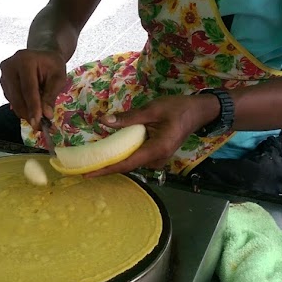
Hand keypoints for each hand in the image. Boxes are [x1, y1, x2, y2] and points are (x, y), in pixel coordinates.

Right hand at [0, 49, 68, 128]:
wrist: (43, 54)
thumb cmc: (52, 65)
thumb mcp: (58, 77)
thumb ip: (51, 95)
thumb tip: (46, 114)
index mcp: (25, 60)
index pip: (28, 88)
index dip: (33, 107)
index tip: (37, 122)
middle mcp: (9, 66)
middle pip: (17, 96)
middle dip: (29, 114)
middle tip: (40, 127)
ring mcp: (3, 74)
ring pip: (13, 101)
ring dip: (26, 113)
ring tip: (40, 119)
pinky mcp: (2, 82)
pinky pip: (11, 100)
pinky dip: (22, 108)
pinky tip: (32, 108)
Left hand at [84, 95, 219, 176]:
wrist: (199, 112)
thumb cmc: (178, 108)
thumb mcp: (153, 109)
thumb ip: (129, 117)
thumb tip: (104, 121)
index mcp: (157, 149)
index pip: (127, 163)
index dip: (106, 169)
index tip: (87, 174)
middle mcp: (157, 158)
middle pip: (127, 166)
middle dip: (106, 166)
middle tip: (82, 166)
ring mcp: (158, 158)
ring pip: (132, 162)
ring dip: (113, 160)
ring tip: (92, 160)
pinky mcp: (157, 154)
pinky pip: (137, 157)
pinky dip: (123, 155)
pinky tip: (109, 151)